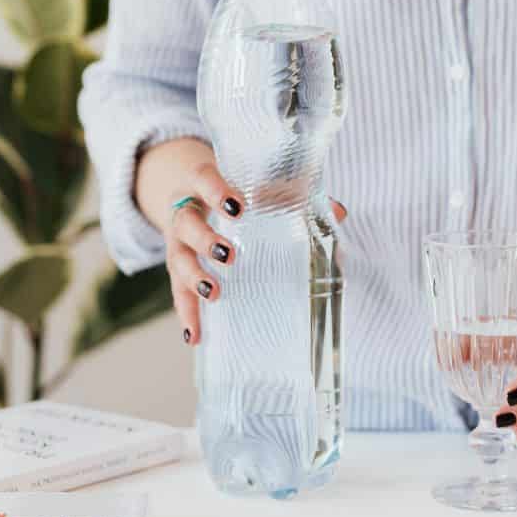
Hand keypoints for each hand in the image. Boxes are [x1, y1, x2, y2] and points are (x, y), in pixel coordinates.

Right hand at [136, 138, 345, 346]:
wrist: (191, 192)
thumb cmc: (234, 191)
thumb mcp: (258, 186)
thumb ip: (294, 196)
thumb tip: (339, 212)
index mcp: (201, 182)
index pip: (204, 180)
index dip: (217, 192)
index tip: (237, 207)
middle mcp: (184, 211)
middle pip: (186, 223)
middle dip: (206, 240)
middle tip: (230, 255)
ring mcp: (177, 242)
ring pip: (177, 259)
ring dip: (194, 278)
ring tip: (214, 294)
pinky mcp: (178, 269)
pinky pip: (178, 292)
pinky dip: (187, 314)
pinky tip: (194, 336)